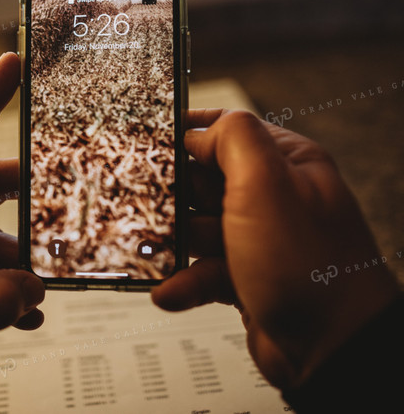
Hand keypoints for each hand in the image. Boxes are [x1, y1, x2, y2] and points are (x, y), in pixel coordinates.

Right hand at [152, 109, 397, 389]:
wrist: (331, 349)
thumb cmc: (309, 265)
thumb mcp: (265, 185)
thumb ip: (232, 139)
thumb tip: (200, 129)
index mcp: (285, 163)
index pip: (229, 131)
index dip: (189, 135)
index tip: (151, 140)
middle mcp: (272, 197)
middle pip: (203, 181)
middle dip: (174, 196)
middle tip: (147, 204)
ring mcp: (257, 238)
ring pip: (197, 227)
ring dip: (174, 243)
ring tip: (153, 252)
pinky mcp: (244, 276)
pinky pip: (202, 269)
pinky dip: (185, 281)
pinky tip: (170, 290)